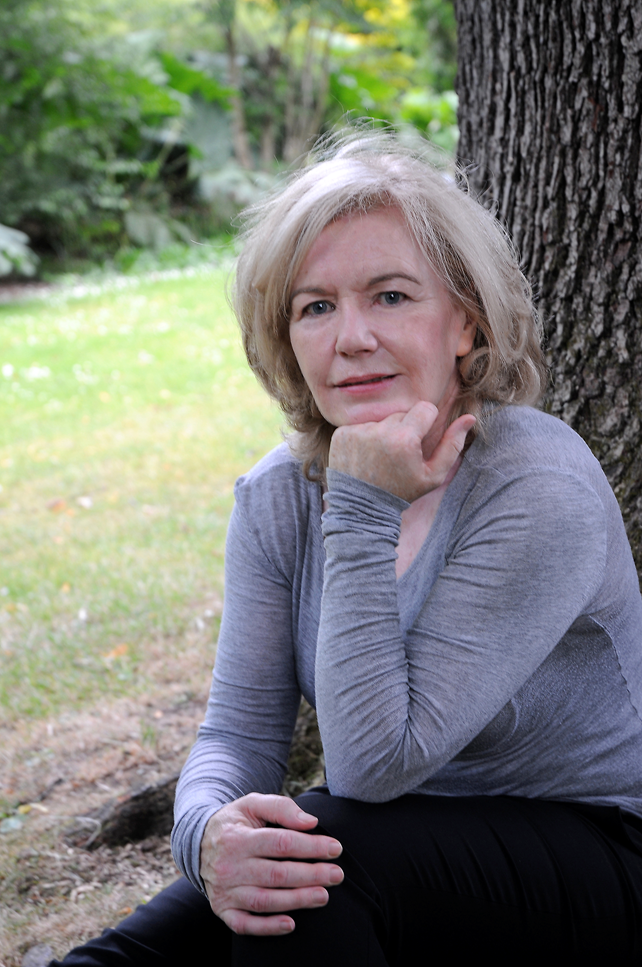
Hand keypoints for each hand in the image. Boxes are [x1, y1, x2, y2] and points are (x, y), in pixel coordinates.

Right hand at [200, 793, 343, 935]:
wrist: (198, 842)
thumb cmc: (236, 822)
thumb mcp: (253, 804)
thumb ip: (282, 808)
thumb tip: (311, 822)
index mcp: (238, 837)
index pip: (281, 843)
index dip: (311, 846)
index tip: (335, 848)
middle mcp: (230, 866)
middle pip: (277, 874)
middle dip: (311, 875)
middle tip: (337, 875)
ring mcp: (225, 890)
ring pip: (265, 900)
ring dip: (297, 900)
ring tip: (323, 896)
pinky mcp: (222, 909)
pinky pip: (244, 924)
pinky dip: (267, 927)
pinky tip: (290, 923)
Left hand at [328, 401, 475, 502]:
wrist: (362, 509)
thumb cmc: (402, 491)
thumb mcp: (433, 475)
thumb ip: (453, 445)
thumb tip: (470, 417)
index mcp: (405, 439)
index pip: (425, 408)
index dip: (426, 423)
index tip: (419, 441)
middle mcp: (380, 431)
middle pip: (402, 414)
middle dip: (404, 430)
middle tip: (398, 456)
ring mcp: (358, 432)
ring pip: (381, 419)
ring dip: (384, 433)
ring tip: (381, 458)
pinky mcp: (342, 434)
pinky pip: (361, 424)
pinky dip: (364, 437)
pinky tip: (365, 457)